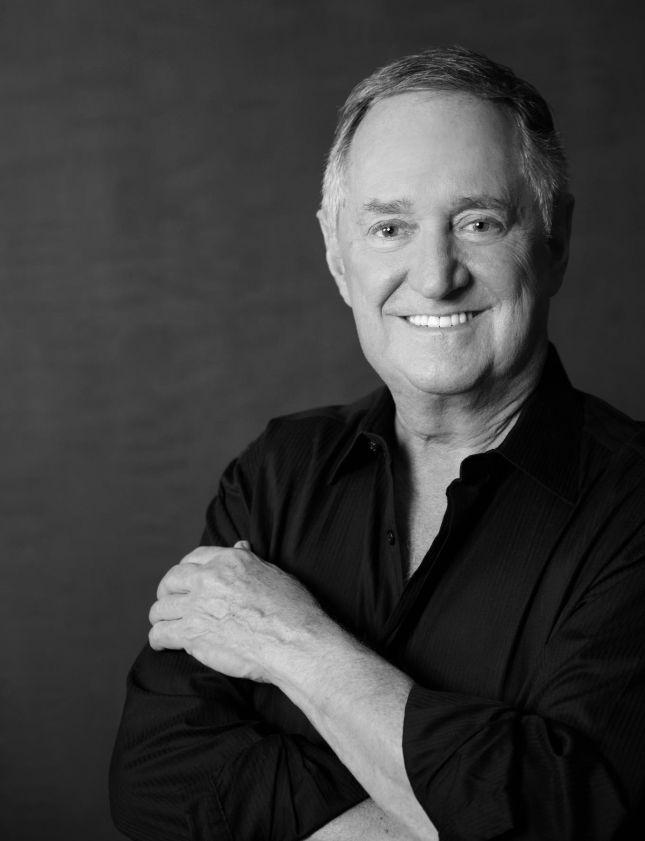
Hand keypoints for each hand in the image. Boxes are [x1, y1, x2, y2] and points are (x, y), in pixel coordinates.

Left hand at [148, 541, 323, 681]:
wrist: (295, 642)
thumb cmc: (293, 610)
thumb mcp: (274, 573)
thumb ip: (250, 560)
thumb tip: (239, 546)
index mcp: (230, 561)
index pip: (194, 558)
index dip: (186, 569)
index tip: (185, 580)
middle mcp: (209, 579)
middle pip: (171, 580)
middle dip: (167, 591)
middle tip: (170, 602)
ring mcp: (198, 606)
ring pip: (161, 608)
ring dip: (161, 616)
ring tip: (164, 625)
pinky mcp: (192, 634)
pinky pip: (160, 633)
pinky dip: (158, 639)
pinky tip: (162, 643)